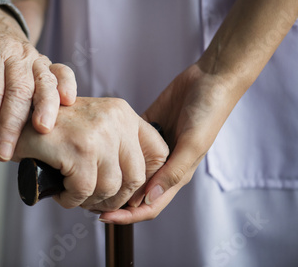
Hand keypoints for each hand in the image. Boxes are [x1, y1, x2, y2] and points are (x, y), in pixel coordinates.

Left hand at [0, 6, 76, 159]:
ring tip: (42, 131)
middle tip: (3, 153)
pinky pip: (62, 71)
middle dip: (11, 125)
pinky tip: (68, 102)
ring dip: (44, 108)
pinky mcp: (46, 63)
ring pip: (43, 82)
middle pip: (17, 90)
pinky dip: (67, 85)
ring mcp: (33, 57)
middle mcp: (14, 52)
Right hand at [13, 97, 168, 210]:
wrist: (15, 117)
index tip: (130, 192)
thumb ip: (119, 145)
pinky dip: (71, 200)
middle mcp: (115, 119)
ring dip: (90, 200)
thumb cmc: (53, 128)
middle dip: (116, 198)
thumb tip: (140, 187)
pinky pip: (83, 191)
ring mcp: (98, 134)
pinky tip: (61, 193)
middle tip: (95, 201)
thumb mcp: (93, 126)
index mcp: (122, 112)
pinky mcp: (78, 149)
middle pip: (135, 177)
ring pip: (110, 188)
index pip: (158, 152)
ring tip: (74, 195)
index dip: (148, 179)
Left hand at [99, 64, 238, 223]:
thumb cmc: (208, 113)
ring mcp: (152, 148)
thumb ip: (173, 172)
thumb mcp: (192, 144)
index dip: (127, 216)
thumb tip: (149, 199)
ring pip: (128, 171)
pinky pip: (126, 144)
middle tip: (87, 200)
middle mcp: (162, 165)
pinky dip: (113, 151)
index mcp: (176, 174)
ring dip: (111, 177)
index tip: (102, 217)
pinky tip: (97, 151)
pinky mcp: (146, 129)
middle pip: (134, 192)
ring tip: (88, 178)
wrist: (210, 79)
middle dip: (113, 201)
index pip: (149, 205)